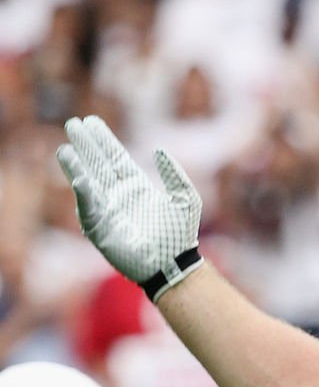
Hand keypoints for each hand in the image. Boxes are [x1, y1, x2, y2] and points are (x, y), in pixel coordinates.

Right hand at [56, 116, 202, 301]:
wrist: (174, 265)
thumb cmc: (180, 235)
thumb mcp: (185, 198)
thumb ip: (174, 174)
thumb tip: (159, 150)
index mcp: (136, 187)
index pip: (115, 158)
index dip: (103, 140)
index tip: (91, 121)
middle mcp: (119, 196)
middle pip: (98, 165)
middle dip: (86, 145)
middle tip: (73, 123)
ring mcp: (108, 211)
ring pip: (89, 184)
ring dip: (76, 166)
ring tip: (66, 148)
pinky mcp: (101, 230)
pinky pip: (90, 209)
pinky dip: (84, 195)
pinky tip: (79, 179)